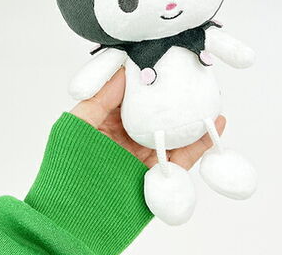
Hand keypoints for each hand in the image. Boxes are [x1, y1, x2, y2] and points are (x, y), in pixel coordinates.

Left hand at [71, 68, 225, 168]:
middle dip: (172, 94)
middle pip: (155, 111)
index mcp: (106, 122)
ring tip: (211, 95)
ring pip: (172, 131)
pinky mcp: (158, 176)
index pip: (130, 94)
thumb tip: (122, 71)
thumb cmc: (66, 172)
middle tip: (192, 74)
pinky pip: (182, 157)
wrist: (74, 223)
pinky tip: (215, 125)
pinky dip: (200, 143)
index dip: (145, 77)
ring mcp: (143, 157)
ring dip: (191, 116)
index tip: (162, 58)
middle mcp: (127, 137)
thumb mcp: (76, 126)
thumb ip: (99, 98)